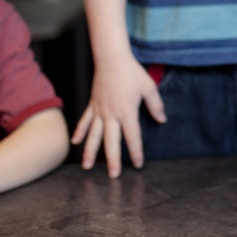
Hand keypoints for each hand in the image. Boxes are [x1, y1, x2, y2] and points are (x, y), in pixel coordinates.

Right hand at [71, 54, 166, 178]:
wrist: (112, 59)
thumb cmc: (132, 73)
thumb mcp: (149, 88)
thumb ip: (156, 105)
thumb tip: (162, 120)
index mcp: (127, 112)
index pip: (132, 137)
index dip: (136, 152)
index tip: (138, 164)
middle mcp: (111, 115)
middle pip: (111, 142)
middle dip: (112, 160)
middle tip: (113, 176)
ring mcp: (99, 111)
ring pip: (93, 136)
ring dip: (90, 152)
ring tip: (87, 167)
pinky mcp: (92, 105)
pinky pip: (84, 121)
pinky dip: (79, 132)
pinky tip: (75, 142)